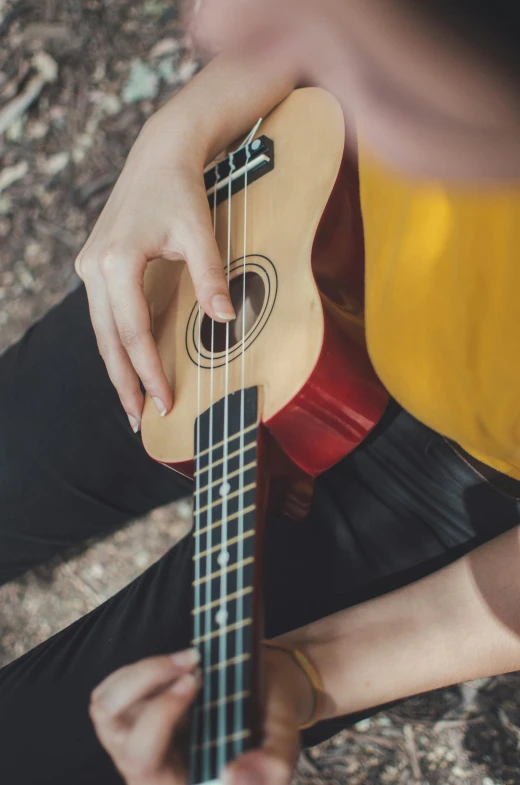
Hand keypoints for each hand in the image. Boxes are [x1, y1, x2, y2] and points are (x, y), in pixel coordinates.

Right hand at [75, 111, 234, 432]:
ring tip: (132, 400)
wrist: (160, 153)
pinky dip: (116, 342)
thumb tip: (226, 320)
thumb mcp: (200, 231)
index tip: (165, 402)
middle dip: (124, 382)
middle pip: (108, 339)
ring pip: (101, 330)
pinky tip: (129, 360)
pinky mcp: (94, 263)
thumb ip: (211, 276)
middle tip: (138, 420)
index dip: (149, 370)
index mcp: (117, 259)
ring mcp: (90, 265)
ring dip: (117, 366)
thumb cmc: (182, 190)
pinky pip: (104, 314)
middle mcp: (94, 265)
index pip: (133, 331)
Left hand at [90, 647, 311, 784]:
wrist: (261, 687)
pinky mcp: (124, 715)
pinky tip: (176, 666)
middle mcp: (151, 772)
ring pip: (107, 710)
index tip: (197, 683)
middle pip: (129, 748)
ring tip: (190, 660)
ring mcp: (131, 744)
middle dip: (161, 700)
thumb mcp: (283, 743)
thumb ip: (272, 766)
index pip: (149, 772)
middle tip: (199, 670)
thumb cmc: (269, 722)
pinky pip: (108, 690)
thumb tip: (235, 778)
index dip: (164, 721)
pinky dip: (140, 669)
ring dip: (147, 676)